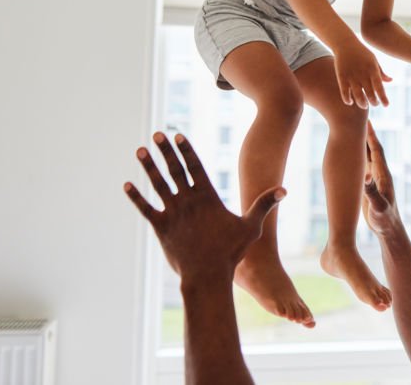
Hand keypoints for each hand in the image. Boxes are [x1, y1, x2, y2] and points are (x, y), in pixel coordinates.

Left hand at [124, 131, 284, 278]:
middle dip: (166, 150)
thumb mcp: (251, 227)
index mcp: (207, 198)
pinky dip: (136, 197)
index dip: (186, 150)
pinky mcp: (161, 227)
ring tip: (140, 151)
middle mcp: (188, 201)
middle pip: (175, 169)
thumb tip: (283, 189)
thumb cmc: (231, 252)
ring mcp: (173, 213)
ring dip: (149, 166)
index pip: (195, 167)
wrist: (207, 276)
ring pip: (158, 184)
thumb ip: (263, 205)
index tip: (178, 135)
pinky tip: (127, 185)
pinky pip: (145, 209)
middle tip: (157, 134)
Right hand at [334, 40, 391, 107]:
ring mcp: (352, 77)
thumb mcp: (374, 60)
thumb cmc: (362, 53)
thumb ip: (381, 72)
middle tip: (374, 104)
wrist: (345, 43)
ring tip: (364, 105)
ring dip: (362, 104)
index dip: (383, 98)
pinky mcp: (342, 77)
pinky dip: (348, 100)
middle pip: (370, 95)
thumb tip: (391, 81)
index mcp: (372, 70)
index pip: (380, 88)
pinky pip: (345, 93)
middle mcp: (363, 74)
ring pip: (358, 96)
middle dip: (374, 102)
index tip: (386, 105)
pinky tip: (350, 102)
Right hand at [362, 122, 402, 237]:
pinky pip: (362, 165)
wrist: (388, 230)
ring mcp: (374, 178)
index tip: (365, 121)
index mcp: (383, 174)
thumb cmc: (384, 219)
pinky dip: (356, 156)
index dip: (371, 136)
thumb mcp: (378, 207)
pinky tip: (350, 152)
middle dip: (365, 133)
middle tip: (357, 117)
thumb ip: (372, 193)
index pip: (376, 150)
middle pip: (371, 148)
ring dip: (360, 142)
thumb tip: (365, 177)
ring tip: (351, 129)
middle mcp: (379, 173)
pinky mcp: (369, 185)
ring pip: (366, 156)